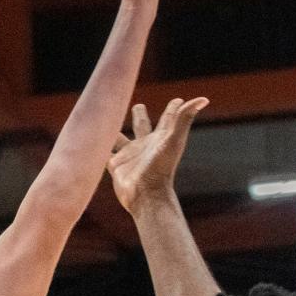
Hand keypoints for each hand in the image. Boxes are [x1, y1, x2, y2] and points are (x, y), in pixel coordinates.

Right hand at [107, 97, 207, 215]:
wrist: (145, 196)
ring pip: (119, 138)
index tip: (178, 101)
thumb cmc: (161, 168)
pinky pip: (104, 153)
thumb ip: (184, 118)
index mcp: (161, 138)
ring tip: (106, 121)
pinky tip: (91, 143)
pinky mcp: (116, 166)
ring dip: (114, 130)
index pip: (168, 119)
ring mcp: (129, 155)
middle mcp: (145, 145)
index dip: (174, 109)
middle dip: (140, 115)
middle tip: (138, 105)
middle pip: (142, 125)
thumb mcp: (173, 139)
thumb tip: (204, 99)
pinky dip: (98, 148)